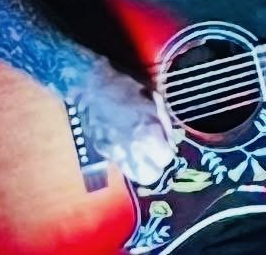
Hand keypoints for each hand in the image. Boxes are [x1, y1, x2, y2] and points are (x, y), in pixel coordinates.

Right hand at [74, 58, 177, 185]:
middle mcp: (132, 150)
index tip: (165, 141)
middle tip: (155, 151)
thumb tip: (170, 143)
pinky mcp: (103, 153)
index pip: (167, 159)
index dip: (168, 150)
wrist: (95, 88)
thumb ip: (165, 124)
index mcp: (148, 134)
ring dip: (142, 168)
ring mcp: (115, 154)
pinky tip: (128, 148)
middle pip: (151, 176)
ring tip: (143, 153)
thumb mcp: (156, 100)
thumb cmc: (129, 89)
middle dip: (156, 165)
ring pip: (135, 177)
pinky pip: (121, 166)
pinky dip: (128, 161)